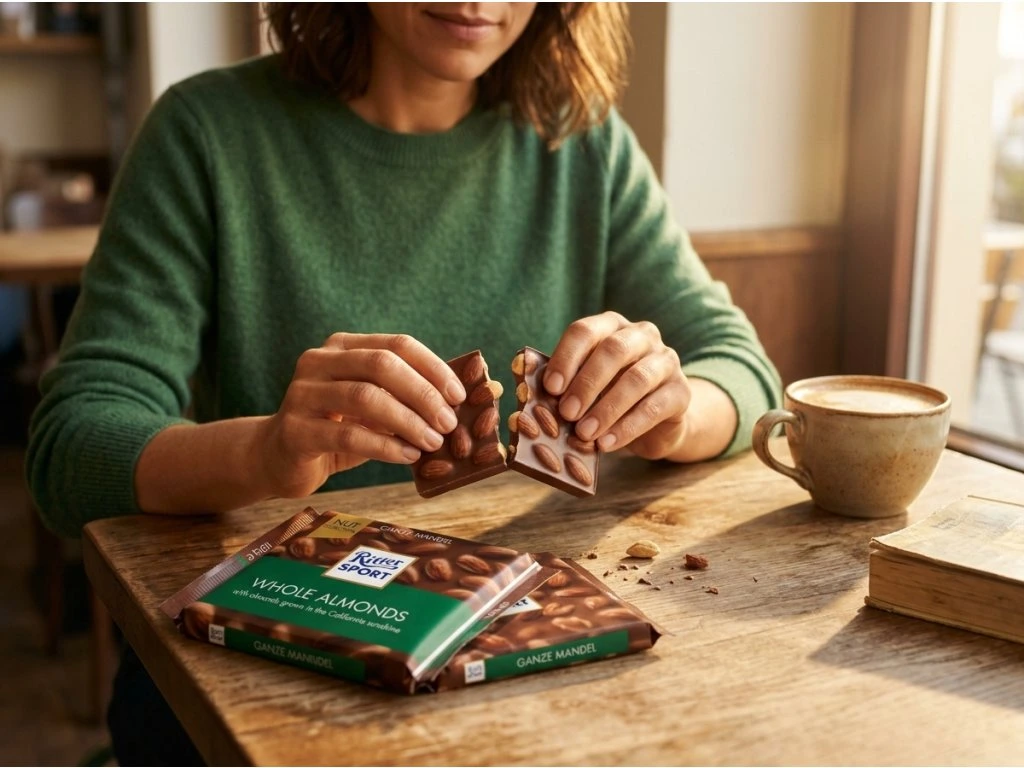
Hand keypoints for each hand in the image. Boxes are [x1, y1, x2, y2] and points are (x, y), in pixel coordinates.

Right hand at [257, 333, 465, 497]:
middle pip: (381, 365)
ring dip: (407, 421)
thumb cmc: (337, 428)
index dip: (433, 368)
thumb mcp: (373, 407)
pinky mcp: (294, 430)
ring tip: (432, 441)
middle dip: (423, 393)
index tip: (459, 395)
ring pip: (365, 398)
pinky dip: (385, 446)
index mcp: (342, 346)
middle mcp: (318, 362)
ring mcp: (302, 394)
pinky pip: (347, 435)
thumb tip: (463, 401)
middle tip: (449, 422)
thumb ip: (406, 398)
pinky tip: (407, 456)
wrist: (278, 457)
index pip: (396, 345)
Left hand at [543, 312, 690, 459]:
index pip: (586, 331)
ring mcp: (666, 361)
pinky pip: (655, 407)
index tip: (550, 387)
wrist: (656, 421)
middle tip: (566, 413)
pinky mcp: (681, 392)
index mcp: (611, 327)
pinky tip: (606, 444)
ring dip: (607, 408)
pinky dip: (627, 427)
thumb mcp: (582, 387)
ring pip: (638, 379)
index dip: (566, 357)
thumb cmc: (608, 397)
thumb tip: (519, 377)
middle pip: (614, 350)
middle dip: (586, 383)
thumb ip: (556, 382)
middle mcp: (642, 336)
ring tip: (584, 434)